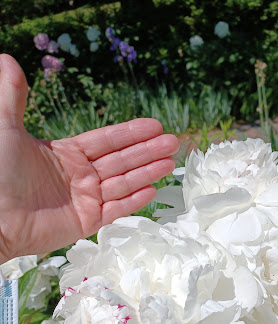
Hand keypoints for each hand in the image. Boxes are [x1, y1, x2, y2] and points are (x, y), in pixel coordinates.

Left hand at [0, 54, 179, 263]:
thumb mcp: (6, 130)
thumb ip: (12, 98)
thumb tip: (6, 59)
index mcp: (66, 154)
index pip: (106, 141)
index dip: (131, 133)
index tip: (154, 125)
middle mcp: (80, 176)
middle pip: (121, 161)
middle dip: (148, 151)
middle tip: (173, 142)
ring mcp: (85, 200)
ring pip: (123, 183)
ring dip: (147, 173)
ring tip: (170, 163)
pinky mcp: (85, 222)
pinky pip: (115, 210)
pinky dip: (133, 200)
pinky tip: (152, 189)